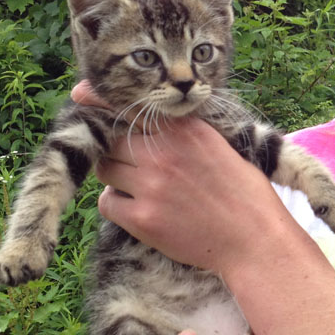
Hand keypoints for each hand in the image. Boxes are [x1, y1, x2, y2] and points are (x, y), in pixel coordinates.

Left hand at [72, 80, 291, 273]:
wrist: (255, 240)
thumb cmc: (244, 195)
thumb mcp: (220, 147)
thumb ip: (185, 133)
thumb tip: (152, 127)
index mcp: (185, 130)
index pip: (132, 107)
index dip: (101, 100)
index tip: (80, 94)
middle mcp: (163, 152)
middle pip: (112, 141)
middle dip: (115, 151)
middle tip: (129, 165)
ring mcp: (151, 186)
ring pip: (105, 170)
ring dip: (115, 178)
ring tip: (138, 190)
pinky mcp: (143, 219)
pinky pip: (107, 204)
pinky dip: (116, 206)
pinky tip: (137, 212)